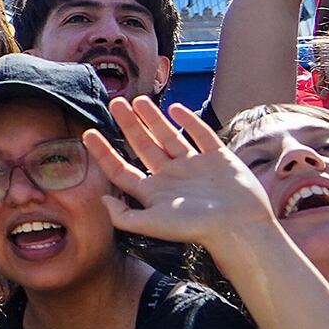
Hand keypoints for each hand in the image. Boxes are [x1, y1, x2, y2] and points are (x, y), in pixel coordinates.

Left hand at [86, 95, 273, 251]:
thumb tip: (102, 199)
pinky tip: (176, 108)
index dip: (104, 153)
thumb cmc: (196, 227)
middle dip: (128, 125)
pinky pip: (201, 135)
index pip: (121, 170)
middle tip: (115, 103)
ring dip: (153, 118)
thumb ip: (124, 216)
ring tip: (138, 100)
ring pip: (169, 136)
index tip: (88, 133)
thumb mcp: (153, 224)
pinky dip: (189, 121)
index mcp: (153, 192)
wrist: (239, 226)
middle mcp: (171, 177)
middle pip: (143, 146)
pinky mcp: (218, 159)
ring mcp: (194, 166)